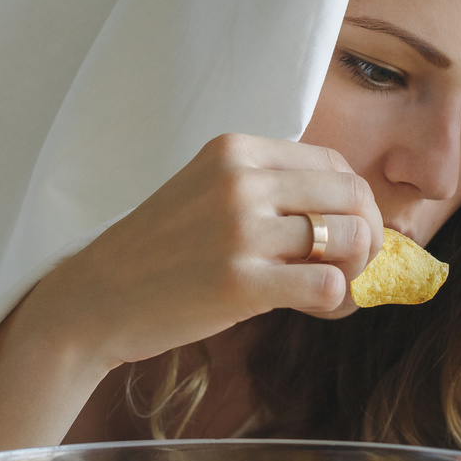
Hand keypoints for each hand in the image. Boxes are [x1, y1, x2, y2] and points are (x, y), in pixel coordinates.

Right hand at [21, 133, 383, 374]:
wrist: (94, 299)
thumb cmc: (155, 252)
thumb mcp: (204, 191)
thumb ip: (265, 188)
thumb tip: (348, 211)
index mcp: (234, 150)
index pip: (334, 164)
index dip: (353, 203)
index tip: (343, 233)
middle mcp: (240, 181)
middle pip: (352, 197)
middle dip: (367, 236)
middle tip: (348, 267)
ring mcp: (240, 231)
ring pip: (350, 238)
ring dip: (355, 271)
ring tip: (329, 292)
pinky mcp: (240, 283)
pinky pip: (329, 286)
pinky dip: (336, 302)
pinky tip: (314, 310)